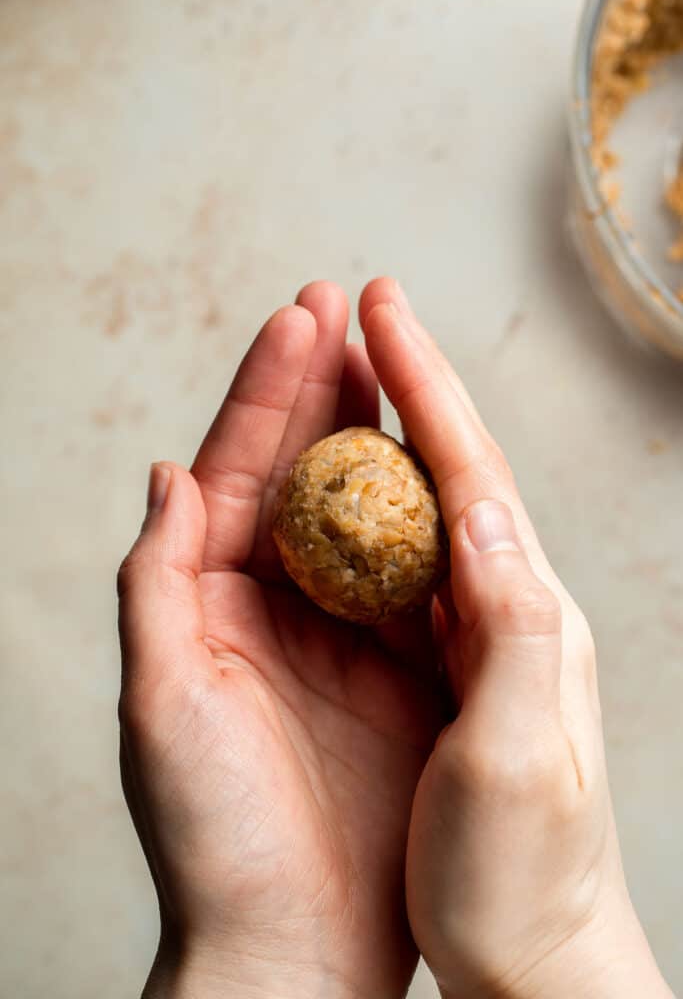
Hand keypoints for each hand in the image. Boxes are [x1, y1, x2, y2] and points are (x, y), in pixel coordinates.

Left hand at [117, 283, 442, 998]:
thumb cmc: (212, 833)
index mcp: (207, 600)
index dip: (267, 391)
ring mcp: (336, 631)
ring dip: (371, 434)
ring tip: (389, 360)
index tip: (303, 317)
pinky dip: (419, 517)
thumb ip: (157, 582)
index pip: (235, 470)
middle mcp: (269, 604)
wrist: (290, 944)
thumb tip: (165, 472)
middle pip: (295, 474)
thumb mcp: (160, 700)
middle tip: (347, 309)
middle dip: (318, 389)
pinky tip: (434, 469)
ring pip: (355, 510)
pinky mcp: (393, 669)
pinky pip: (409, 575)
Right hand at [358, 280, 673, 998]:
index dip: (422, 383)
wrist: (535, 959)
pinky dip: (363, 510)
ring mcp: (472, 637)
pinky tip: (338, 495)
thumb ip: (512, 627)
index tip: (378, 306)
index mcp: (522, 614)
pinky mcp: (443, 671)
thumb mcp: (523, 756)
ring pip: (419, 508)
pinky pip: (398, 566)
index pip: (468, 470)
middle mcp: (503, 609)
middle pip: (445, 468)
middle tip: (352, 309)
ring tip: (338, 372)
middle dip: (398, 381)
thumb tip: (478, 510)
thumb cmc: (522, 876)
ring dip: (378, 432)